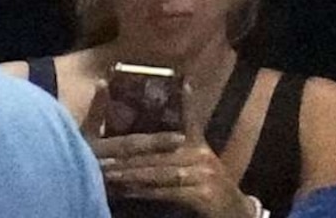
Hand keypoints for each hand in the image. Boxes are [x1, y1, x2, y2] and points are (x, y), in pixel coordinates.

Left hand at [90, 132, 247, 216]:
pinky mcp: (203, 194)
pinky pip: (168, 191)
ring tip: (107, 174)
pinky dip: (146, 191)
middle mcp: (200, 154)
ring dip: (130, 174)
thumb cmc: (211, 191)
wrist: (237, 215)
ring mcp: (203, 173)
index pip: (171, 126)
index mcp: (196, 143)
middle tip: (98, 158)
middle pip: (155, 152)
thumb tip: (139, 152)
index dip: (143, 128)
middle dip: (125, 156)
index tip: (115, 131)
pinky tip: (128, 191)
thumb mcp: (195, 165)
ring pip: (159, 171)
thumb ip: (172, 154)